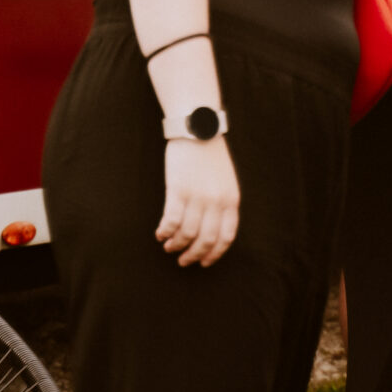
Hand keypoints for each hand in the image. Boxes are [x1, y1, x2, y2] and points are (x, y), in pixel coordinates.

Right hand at [156, 136, 239, 266]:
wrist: (197, 129)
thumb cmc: (210, 154)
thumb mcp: (226, 181)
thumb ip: (223, 203)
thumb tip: (212, 228)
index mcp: (231, 200)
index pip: (226, 237)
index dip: (214, 254)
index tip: (204, 262)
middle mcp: (216, 202)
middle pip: (206, 240)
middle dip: (194, 255)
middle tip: (184, 261)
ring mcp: (197, 196)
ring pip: (187, 234)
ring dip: (177, 245)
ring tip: (169, 247)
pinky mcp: (178, 190)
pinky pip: (171, 221)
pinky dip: (165, 232)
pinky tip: (160, 234)